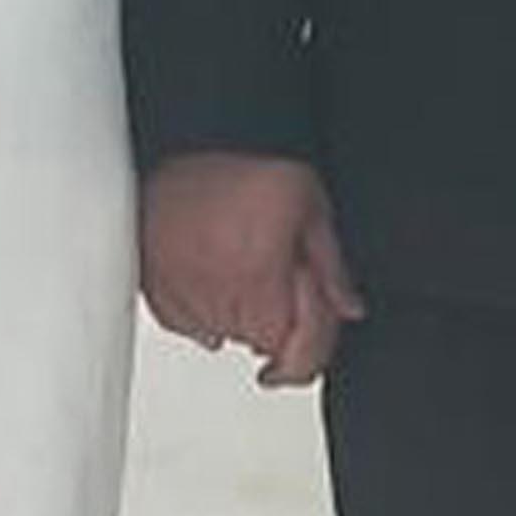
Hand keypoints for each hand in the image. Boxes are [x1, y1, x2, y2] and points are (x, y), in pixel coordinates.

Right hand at [141, 151, 365, 387]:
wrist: (167, 156)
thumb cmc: (232, 174)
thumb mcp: (306, 201)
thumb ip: (331, 264)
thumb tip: (349, 307)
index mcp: (262, 288)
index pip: (299, 359)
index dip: (316, 348)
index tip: (316, 332)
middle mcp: (223, 309)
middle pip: (270, 345)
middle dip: (284, 315)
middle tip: (279, 267)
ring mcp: (190, 313)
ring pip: (236, 336)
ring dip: (247, 309)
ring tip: (244, 257)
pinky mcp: (165, 308)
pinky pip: (201, 328)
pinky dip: (214, 306)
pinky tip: (217, 267)